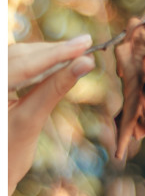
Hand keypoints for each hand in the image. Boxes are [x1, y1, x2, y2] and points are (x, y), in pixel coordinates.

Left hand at [9, 36, 95, 195]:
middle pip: (20, 54)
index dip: (57, 53)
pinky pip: (16, 65)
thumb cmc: (9, 152)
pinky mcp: (0, 83)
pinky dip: (38, 63)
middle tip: (86, 43)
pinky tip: (58, 60)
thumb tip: (85, 64)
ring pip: (18, 56)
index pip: (24, 63)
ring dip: (48, 54)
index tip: (84, 45)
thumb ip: (56, 88)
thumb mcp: (32, 119)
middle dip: (53, 50)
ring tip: (77, 50)